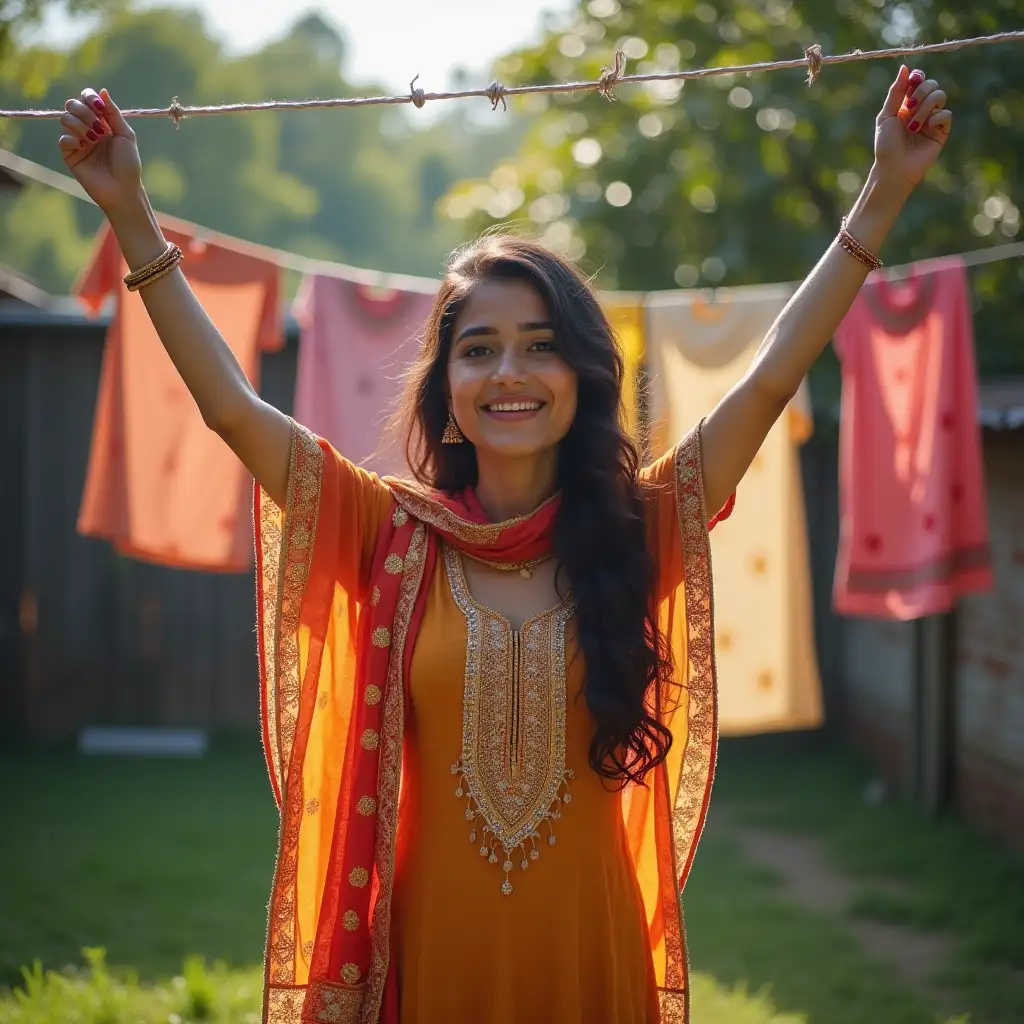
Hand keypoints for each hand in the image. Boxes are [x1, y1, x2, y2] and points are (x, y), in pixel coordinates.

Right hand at [58, 88, 143, 214]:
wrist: (123, 189)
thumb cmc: (128, 164)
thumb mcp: (126, 135)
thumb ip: (113, 113)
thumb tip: (103, 91)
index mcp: (101, 122)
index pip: (86, 99)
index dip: (89, 97)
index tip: (98, 106)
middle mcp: (87, 128)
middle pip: (72, 104)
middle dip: (84, 112)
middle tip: (99, 129)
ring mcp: (77, 141)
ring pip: (65, 118)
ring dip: (80, 125)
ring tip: (95, 140)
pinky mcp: (70, 155)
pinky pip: (63, 139)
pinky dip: (73, 140)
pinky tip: (85, 148)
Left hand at [873, 65, 951, 192]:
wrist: (894, 168)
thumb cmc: (886, 145)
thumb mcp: (887, 115)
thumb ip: (896, 92)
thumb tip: (905, 68)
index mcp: (906, 104)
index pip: (918, 81)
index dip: (918, 77)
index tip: (913, 80)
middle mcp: (921, 109)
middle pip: (932, 84)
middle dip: (921, 92)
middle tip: (909, 107)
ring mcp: (932, 119)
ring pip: (940, 96)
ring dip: (925, 107)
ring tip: (913, 126)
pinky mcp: (941, 131)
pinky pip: (946, 114)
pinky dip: (935, 118)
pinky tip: (924, 129)